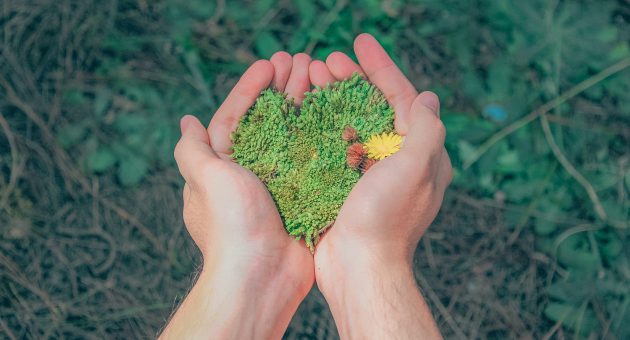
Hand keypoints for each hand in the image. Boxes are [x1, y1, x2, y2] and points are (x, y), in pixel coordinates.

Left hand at [161, 54, 314, 338]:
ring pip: (293, 137)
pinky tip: (336, 116)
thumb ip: (193, 150)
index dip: (251, 88)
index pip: (235, 116)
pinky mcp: (302, 198)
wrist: (262, 276)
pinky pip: (313, 160)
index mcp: (223, 167)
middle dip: (282, 90)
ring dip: (304, 106)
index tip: (270, 64)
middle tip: (302, 62)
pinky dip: (322, 137)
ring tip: (320, 78)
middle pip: (267, 121)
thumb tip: (186, 122)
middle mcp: (249, 174)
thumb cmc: (231, 225)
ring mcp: (277, 186)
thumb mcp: (206, 179)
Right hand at [310, 34, 451, 338]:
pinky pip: (335, 146)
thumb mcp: (414, 169)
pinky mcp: (346, 186)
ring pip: (352, 124)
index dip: (382, 67)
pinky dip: (321, 126)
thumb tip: (428, 97)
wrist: (358, 268)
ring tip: (310, 78)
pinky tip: (304, 112)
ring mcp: (371, 174)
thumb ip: (425, 130)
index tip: (360, 42)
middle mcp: (398, 161)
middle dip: (352, 80)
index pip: (403, 98)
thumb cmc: (386, 219)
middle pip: (375, 107)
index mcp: (421, 154)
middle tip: (326, 61)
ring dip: (333, 99)